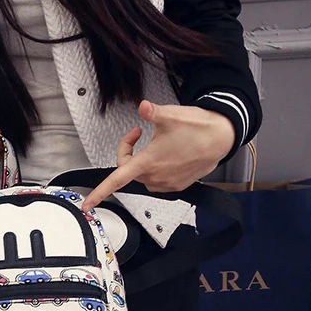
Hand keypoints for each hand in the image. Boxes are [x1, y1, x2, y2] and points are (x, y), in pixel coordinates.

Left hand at [84, 98, 235, 209]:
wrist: (222, 138)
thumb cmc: (198, 127)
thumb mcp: (170, 115)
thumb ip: (152, 112)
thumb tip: (143, 106)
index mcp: (148, 161)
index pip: (117, 179)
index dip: (100, 192)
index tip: (87, 204)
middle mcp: (156, 176)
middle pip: (129, 170)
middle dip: (128, 152)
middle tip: (137, 132)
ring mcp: (167, 183)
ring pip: (144, 175)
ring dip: (143, 161)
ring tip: (156, 144)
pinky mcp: (177, 186)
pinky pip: (159, 180)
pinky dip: (157, 168)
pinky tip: (169, 154)